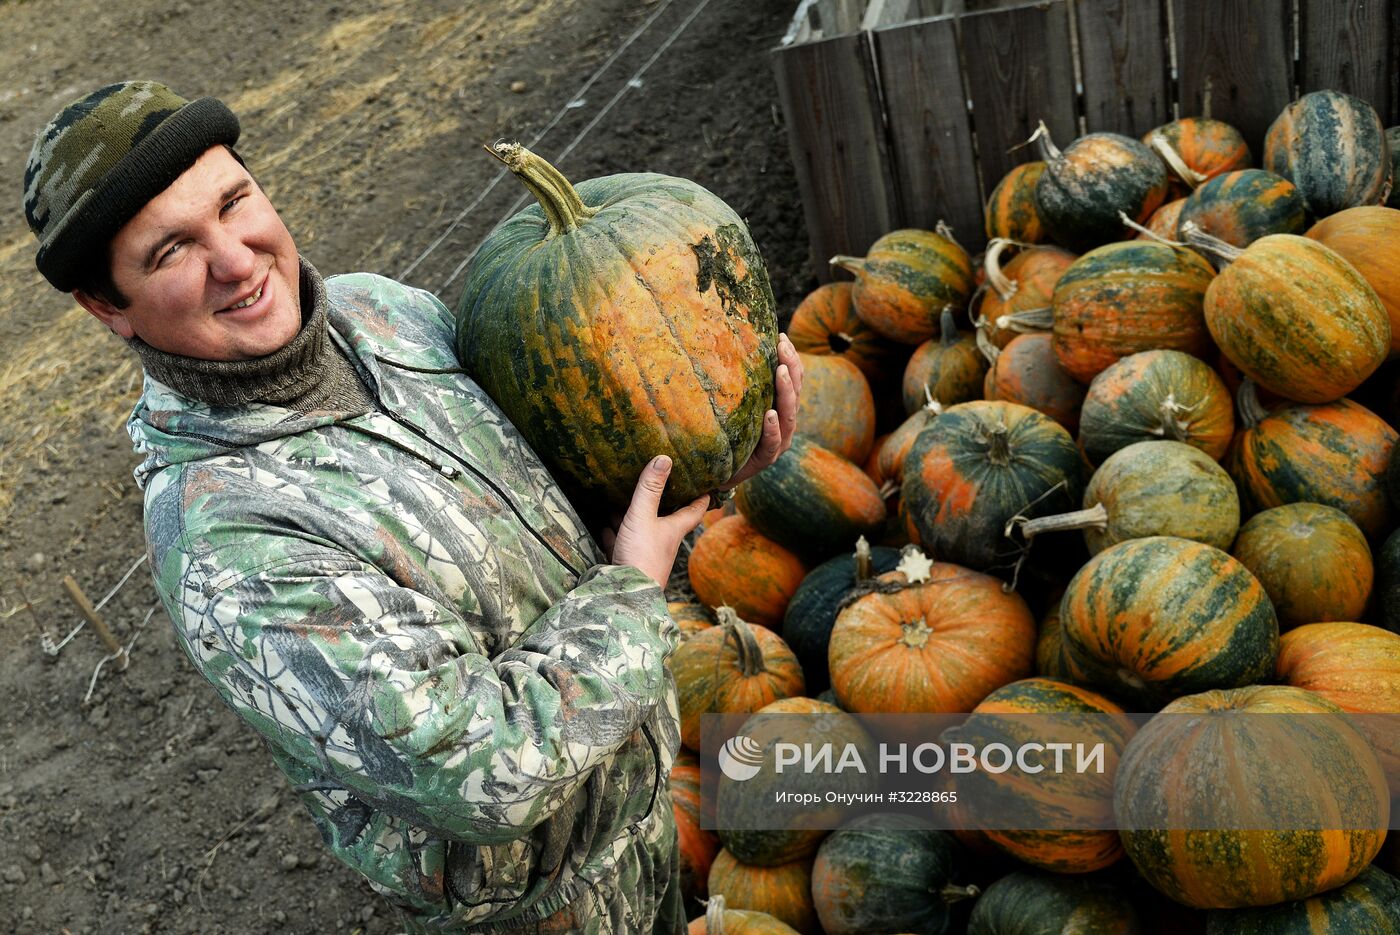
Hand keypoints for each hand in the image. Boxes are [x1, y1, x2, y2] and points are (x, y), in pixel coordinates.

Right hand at [602, 455, 709, 587]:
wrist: (625, 595)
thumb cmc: (641, 556)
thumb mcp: (643, 516)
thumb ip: (650, 489)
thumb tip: (664, 458)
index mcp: (674, 530)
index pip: (694, 510)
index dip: (702, 497)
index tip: (709, 485)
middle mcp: (663, 541)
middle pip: (668, 518)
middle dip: (665, 502)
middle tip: (663, 484)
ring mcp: (646, 554)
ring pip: (642, 529)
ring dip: (636, 516)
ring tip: (626, 499)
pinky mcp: (629, 563)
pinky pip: (622, 543)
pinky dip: (615, 533)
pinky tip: (605, 526)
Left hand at [719, 333, 804, 492]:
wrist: (716, 473)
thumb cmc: (726, 435)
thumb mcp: (734, 406)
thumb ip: (738, 385)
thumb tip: (724, 347)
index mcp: (780, 408)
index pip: (792, 380)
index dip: (791, 358)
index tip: (782, 336)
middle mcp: (784, 424)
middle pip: (794, 392)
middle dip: (791, 367)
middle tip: (783, 346)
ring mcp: (778, 443)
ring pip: (788, 414)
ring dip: (786, 392)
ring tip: (781, 372)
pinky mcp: (765, 459)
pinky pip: (772, 443)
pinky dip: (772, 428)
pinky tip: (770, 414)